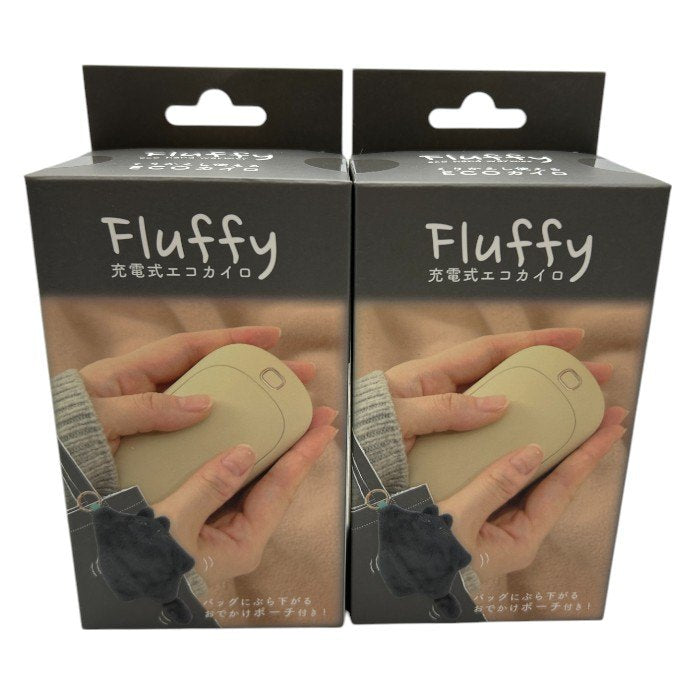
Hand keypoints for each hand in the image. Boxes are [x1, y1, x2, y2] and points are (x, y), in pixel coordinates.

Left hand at [79, 326, 315, 451]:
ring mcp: (155, 418)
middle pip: (211, 373)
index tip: (270, 337)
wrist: (44, 474)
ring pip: (209, 402)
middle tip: (294, 372)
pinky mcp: (157, 445)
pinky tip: (244, 441)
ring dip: (245, 402)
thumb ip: (148, 408)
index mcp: (129, 373)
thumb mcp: (100, 417)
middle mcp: (147, 391)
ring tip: (283, 406)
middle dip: (254, 370)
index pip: (191, 347)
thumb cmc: (62, 439)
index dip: (231, 339)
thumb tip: (202, 405)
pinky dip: (221, 433)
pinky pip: (196, 433)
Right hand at [152, 407, 337, 586]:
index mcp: (242, 543)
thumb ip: (209, 487)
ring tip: (294, 420)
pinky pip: (234, 481)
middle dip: (298, 448)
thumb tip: (244, 453)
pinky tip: (249, 437)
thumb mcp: (173, 523)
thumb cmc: (142, 560)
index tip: (325, 426)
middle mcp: (241, 535)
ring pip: (257, 480)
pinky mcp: (209, 517)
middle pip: (278, 483)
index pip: (281, 489)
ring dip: (275, 449)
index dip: (304, 454)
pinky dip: (244, 456)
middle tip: (318, 416)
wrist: (113, 575)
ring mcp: (226, 526)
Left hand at [384, 327, 613, 451]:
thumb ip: (444, 409)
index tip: (572, 338)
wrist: (344, 463)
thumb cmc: (362, 434)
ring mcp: (450, 414)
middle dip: (550, 370)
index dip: (531, 342)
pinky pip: (491, 429)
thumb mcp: (398, 417)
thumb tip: (500, 404)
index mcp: (430, 374)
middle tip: (593, 373)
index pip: (491, 351)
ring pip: (504, 400)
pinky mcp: (452, 438)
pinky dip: (516, 428)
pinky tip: (540, 437)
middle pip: (507, 373)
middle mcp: (445, 389)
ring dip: (539, 400)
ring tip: (579, 405)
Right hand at [438, 407, 626, 579]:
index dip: (588, 455)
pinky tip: (523, 437)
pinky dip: (522, 455)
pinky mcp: (484, 512)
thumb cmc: (425, 552)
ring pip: (535, 479)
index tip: (612, 427)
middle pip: (558, 483)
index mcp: (519, 539)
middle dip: (581, 449)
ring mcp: (501, 522)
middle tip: (604, 417)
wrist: (396, 569)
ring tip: (575, 420)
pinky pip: (510, 479)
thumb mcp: (458, 518)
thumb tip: (534, 452)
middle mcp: (517, 531)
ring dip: (555, 450)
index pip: (562, 489)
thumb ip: (494, 485)